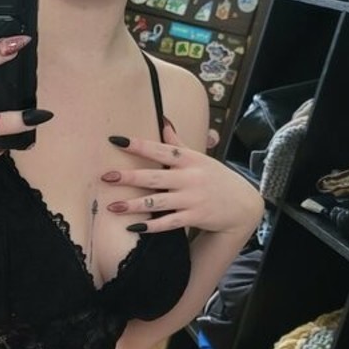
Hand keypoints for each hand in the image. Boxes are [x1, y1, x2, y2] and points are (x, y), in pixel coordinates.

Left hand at [102, 126, 263, 235]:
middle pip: (155, 176)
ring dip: (133, 205)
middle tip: (106, 176)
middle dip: (129, 177)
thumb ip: (178, 143)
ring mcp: (192, 199)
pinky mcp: (194, 218)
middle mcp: (190, 178)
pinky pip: (169, 223)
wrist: (242, 205)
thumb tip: (164, 121)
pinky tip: (133, 227)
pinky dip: (151, 226)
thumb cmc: (216, 178)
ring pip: (158, 202)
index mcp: (190, 160)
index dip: (139, 145)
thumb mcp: (200, 158)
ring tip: (112, 207)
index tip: (116, 140)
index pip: (161, 149)